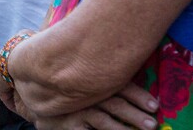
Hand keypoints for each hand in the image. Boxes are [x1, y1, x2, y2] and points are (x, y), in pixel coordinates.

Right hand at [35, 84, 159, 129]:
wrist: (37, 93)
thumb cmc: (71, 84)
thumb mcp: (86, 76)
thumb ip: (105, 75)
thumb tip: (134, 69)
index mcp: (97, 80)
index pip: (121, 86)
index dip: (138, 95)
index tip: (155, 105)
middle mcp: (89, 93)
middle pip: (115, 104)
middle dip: (135, 114)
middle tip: (152, 124)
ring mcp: (78, 109)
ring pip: (103, 120)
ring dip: (123, 128)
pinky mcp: (70, 124)